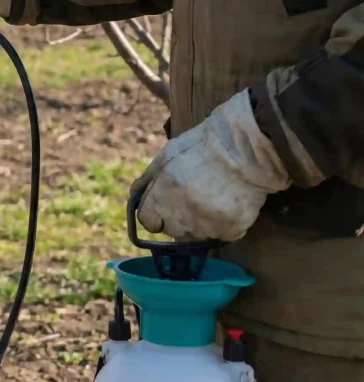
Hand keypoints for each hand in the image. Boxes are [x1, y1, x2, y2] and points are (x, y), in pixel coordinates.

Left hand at [130, 90, 291, 241]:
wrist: (246, 146)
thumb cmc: (202, 146)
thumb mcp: (166, 156)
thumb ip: (147, 180)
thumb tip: (136, 198)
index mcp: (161, 198)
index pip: (148, 222)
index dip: (155, 212)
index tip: (165, 203)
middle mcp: (182, 218)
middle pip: (172, 230)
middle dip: (177, 218)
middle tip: (192, 196)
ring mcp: (208, 227)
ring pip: (197, 235)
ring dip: (200, 222)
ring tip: (212, 196)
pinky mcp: (232, 231)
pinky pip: (222, 234)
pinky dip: (224, 223)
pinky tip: (228, 201)